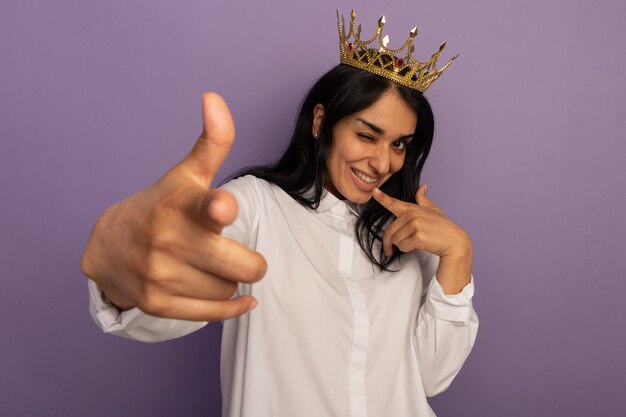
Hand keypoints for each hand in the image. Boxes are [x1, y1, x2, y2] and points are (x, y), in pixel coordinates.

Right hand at [81, 93, 266, 320]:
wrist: (108, 247)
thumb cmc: (160, 207)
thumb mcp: (185, 175)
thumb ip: (211, 142)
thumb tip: (214, 98)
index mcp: (180, 206)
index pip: (203, 207)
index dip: (217, 209)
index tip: (223, 209)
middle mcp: (168, 241)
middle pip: (241, 266)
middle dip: (252, 263)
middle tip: (245, 257)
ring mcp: (160, 275)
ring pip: (229, 289)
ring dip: (230, 281)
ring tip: (213, 267)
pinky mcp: (158, 304)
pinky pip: (214, 314)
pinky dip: (233, 307)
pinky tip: (241, 299)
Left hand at [372, 185, 470, 258]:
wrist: (455, 241)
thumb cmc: (443, 227)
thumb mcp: (433, 210)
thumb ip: (423, 200)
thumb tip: (423, 187)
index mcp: (413, 209)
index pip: (394, 203)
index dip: (382, 198)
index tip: (374, 192)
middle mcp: (412, 215)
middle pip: (390, 231)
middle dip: (390, 242)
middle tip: (391, 249)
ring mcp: (416, 225)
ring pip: (396, 240)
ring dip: (402, 245)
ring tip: (415, 242)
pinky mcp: (418, 237)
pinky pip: (403, 247)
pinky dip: (407, 250)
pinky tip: (418, 246)